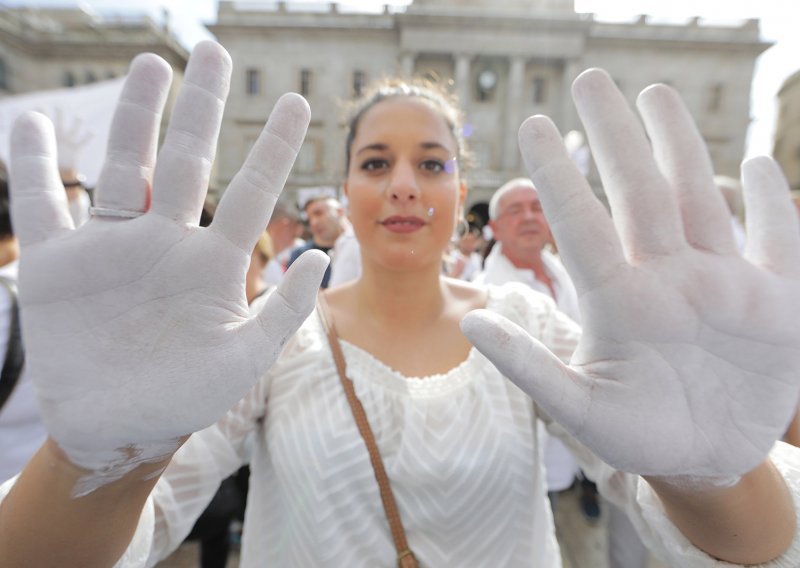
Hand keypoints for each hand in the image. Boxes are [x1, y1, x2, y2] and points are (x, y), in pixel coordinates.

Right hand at [9, 42, 326, 494]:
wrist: (119, 428)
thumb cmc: (186, 397)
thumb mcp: (244, 360)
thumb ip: (283, 313)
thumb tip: (316, 260)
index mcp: (214, 263)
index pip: (250, 191)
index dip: (274, 147)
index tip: (297, 101)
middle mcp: (166, 242)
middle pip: (187, 159)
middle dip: (202, 107)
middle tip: (214, 51)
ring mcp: (112, 247)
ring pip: (125, 165)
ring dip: (136, 115)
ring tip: (152, 66)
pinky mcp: (59, 264)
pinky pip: (42, 204)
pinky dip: (34, 165)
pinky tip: (34, 122)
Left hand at [462, 69, 799, 481]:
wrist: (702, 459)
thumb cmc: (635, 433)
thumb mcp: (579, 407)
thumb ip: (529, 367)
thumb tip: (470, 325)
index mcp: (619, 303)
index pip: (583, 225)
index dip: (559, 177)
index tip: (530, 125)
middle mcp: (667, 280)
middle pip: (639, 193)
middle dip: (616, 137)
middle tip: (588, 80)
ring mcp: (723, 286)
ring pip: (700, 199)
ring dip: (680, 146)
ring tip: (655, 94)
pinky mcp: (777, 307)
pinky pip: (780, 245)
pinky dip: (776, 208)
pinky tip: (762, 164)